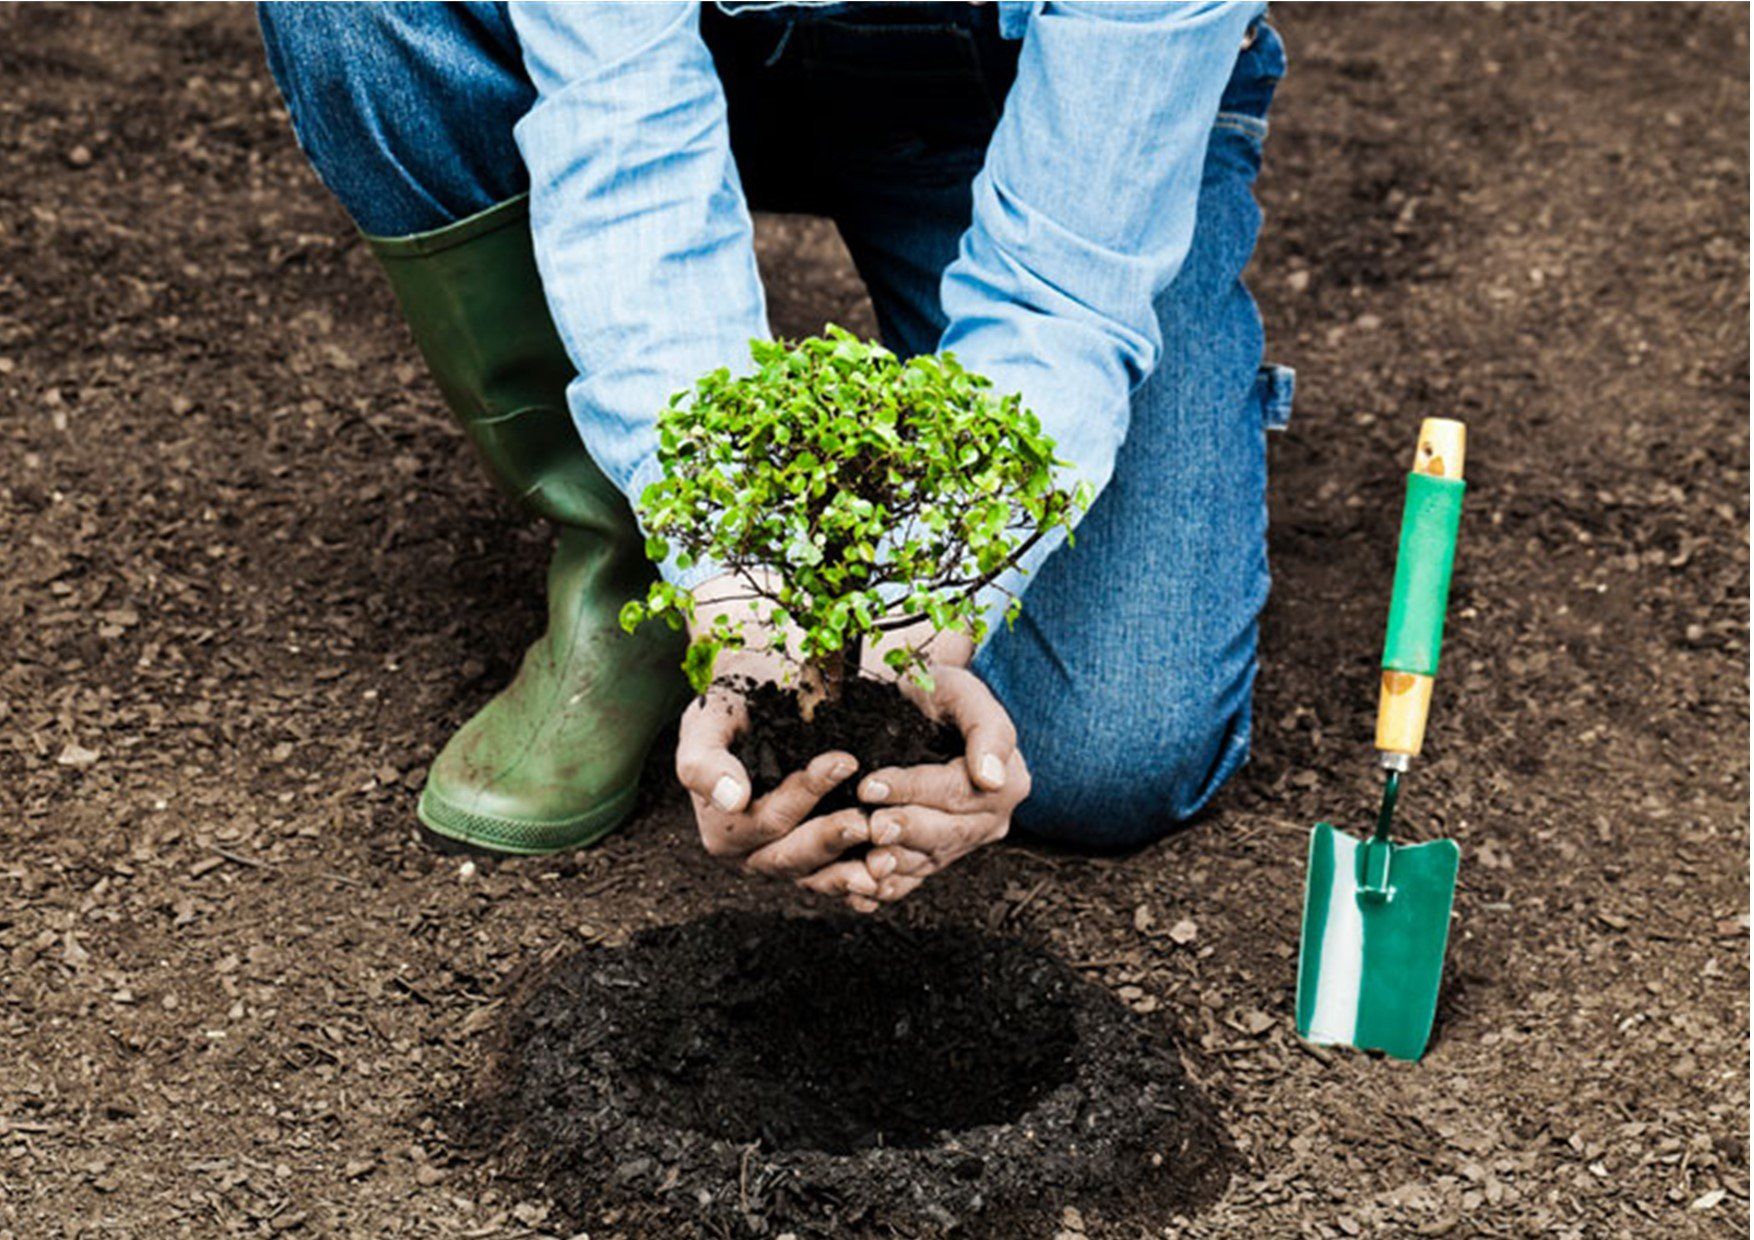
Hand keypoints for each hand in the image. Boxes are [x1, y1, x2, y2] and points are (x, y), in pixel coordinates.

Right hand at [673, 575, 885, 910]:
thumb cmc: (732, 705)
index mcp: (722, 827)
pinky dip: (860, 884)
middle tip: (869, 819)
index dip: (805, 793)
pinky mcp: (812, 862)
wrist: (756, 698)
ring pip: (816, 877)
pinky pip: (835, 881)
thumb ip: (705, 760)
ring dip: (852, 873)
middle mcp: (750, 852)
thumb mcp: (708, 721)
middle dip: (831, 838)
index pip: (767, 818)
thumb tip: (732, 799)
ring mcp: (783, 860)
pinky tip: (888, 880)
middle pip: (791, 856)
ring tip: (887, 860)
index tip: (844, 760)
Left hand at [854, 664, 1029, 904]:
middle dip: (906, 830)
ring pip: (930, 861)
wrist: (923, 708)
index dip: (913, 789)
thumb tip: (991, 777)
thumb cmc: (941, 693)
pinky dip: (890, 887)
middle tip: (870, 826)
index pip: (957, 792)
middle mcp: (991, 819)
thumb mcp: (965, 692)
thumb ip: (987, 729)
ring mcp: (964, 842)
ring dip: (897, 865)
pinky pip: (915, 879)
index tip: (872, 785)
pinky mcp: (938, 856)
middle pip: (947, 834)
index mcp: (1007, 782)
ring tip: (865, 863)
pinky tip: (864, 890)